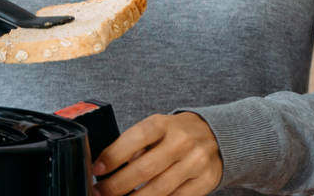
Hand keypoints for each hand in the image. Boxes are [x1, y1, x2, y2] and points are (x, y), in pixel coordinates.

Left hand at [92, 112, 221, 195]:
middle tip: (100, 192)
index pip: (135, 138)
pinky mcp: (205, 181)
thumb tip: (106, 167)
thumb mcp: (157, 128)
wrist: (216, 136)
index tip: (97, 169)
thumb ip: (136, 145)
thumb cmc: (176, 134)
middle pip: (144, 169)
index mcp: (164, 124)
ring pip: (159, 189)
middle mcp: (182, 141)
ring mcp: (196, 162)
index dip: (113, 155)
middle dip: (117, 185)